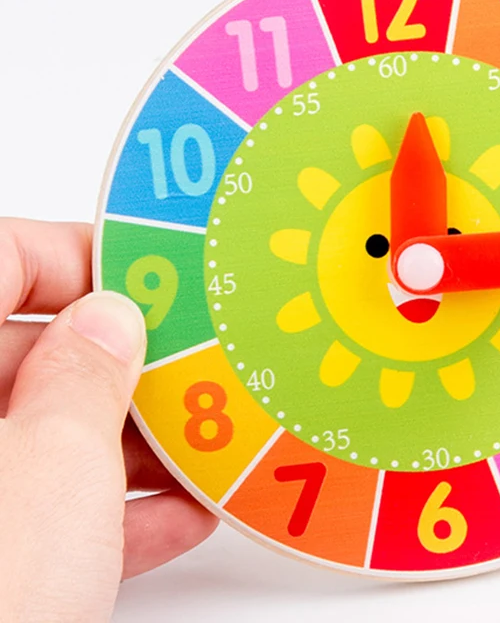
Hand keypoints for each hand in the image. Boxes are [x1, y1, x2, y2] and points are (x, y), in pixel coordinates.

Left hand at [0, 219, 217, 620]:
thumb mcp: (50, 473)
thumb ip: (87, 374)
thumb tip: (111, 319)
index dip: (78, 255)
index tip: (152, 275)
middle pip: (22, 353)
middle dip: (120, 363)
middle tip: (193, 365)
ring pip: (34, 437)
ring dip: (122, 442)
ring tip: (202, 445)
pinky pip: (32, 509)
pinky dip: (98, 512)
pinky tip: (168, 520)